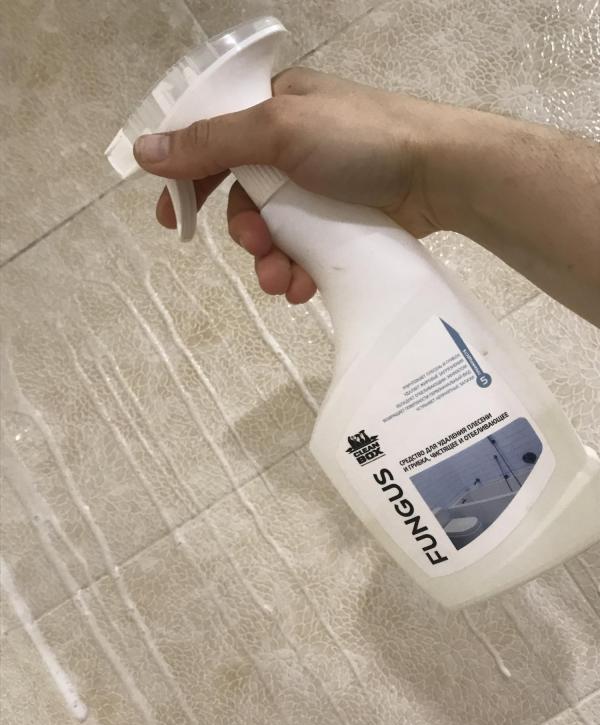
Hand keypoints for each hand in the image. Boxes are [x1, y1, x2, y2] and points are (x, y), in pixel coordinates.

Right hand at [134, 68, 445, 303]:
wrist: (439, 175)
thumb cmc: (358, 140)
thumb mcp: (277, 131)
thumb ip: (211, 143)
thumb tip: (144, 151)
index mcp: (273, 111)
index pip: (215, 142)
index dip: (188, 180)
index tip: (170, 219)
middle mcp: (292, 148)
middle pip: (243, 199)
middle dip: (245, 234)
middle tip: (257, 248)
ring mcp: (318, 190)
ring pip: (273, 234)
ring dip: (269, 262)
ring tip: (281, 280)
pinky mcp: (340, 224)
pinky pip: (303, 252)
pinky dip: (297, 273)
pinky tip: (301, 288)